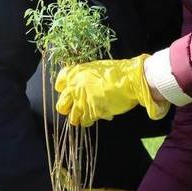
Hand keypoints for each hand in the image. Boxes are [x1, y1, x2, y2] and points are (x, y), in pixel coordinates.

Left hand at [54, 54, 169, 126]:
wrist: (132, 80)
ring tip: (88, 114)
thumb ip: (85, 78)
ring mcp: (82, 101)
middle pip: (61, 105)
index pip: (59, 83)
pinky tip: (98, 115)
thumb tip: (82, 87)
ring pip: (72, 117)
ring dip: (79, 117)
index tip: (69, 92)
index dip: (64, 89)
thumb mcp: (96, 69)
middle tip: (77, 107)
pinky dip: (90, 121)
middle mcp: (75, 87)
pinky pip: (85, 122)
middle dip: (68, 108)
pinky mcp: (92, 112)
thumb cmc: (118, 72)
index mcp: (75, 73)